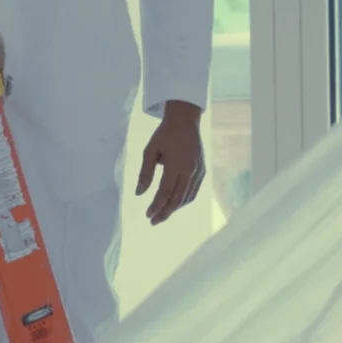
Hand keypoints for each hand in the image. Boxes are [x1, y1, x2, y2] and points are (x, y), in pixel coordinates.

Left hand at [135, 101, 205, 226]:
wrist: (185, 120)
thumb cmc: (164, 134)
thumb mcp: (150, 150)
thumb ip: (145, 173)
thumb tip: (139, 193)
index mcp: (175, 164)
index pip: (165, 192)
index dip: (156, 206)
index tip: (147, 215)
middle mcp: (189, 170)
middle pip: (177, 199)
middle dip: (165, 213)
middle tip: (153, 222)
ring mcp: (198, 171)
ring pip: (187, 197)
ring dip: (174, 208)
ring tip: (162, 214)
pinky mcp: (202, 171)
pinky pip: (193, 191)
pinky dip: (183, 201)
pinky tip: (175, 203)